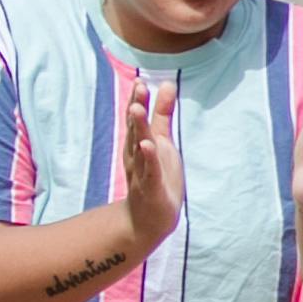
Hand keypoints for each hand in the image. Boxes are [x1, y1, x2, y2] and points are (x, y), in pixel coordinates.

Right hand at [114, 70, 183, 255]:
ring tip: (137, 109)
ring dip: (138, 129)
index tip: (140, 81)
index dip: (139, 101)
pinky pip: (150, 172)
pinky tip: (148, 145)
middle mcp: (136, 157)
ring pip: (139, 149)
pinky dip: (149, 158)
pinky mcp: (151, 189)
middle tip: (138, 88)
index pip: (137, 120)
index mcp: (139, 144)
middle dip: (136, 110)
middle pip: (135, 130)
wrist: (148, 220)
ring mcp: (142, 173)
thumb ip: (163, 114)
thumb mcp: (162, 142)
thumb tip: (168, 83)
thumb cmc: (156, 176)